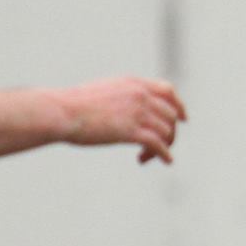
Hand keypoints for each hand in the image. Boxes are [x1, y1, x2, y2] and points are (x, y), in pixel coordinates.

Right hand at [62, 76, 187, 161]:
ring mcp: (137, 112)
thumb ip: (117, 98)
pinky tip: (165, 162)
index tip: (183, 118)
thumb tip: (122, 111)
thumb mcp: (100, 93)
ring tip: (145, 156)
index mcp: (133, 83)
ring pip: (167, 131)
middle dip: (168, 132)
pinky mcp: (132, 131)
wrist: (62, 112)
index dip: (179, 105)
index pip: (167, 91)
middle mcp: (140, 95)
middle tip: (154, 148)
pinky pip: (159, 144)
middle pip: (170, 115)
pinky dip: (164, 154)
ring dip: (162, 146)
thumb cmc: (72, 106)